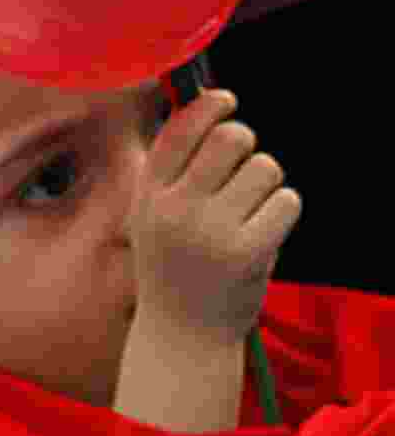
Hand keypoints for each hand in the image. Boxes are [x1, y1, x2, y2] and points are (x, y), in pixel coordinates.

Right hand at [127, 89, 301, 343]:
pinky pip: (287, 201)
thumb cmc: (172, 264)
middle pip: (230, 138)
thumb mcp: (150, 213)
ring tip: (251, 207)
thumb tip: (206, 104)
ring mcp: (212, 231)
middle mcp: (176, 208)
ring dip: (266, 180)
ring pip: (264, 167)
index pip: (181, 129)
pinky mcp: (248, 253)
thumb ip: (172, 166)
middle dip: (245, 143)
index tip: (226, 100)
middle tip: (242, 165)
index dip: (208, 105)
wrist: (182, 335)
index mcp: (149, 193)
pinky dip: (283, 208)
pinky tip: (265, 229)